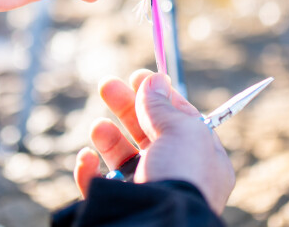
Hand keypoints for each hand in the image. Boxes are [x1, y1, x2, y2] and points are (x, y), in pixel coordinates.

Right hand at [74, 70, 234, 212]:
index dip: (159, 96)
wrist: (158, 224)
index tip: (137, 76)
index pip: (180, 120)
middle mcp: (176, 175)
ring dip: (107, 137)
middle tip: (106, 85)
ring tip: (99, 127)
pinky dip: (88, 169)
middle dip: (126, 107)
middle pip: (147, 133)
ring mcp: (147, 191)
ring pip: (121, 157)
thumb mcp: (182, 130)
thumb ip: (163, 105)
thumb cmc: (182, 176)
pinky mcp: (119, 204)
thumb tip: (153, 80)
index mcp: (202, 159)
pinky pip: (98, 184)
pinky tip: (86, 158)